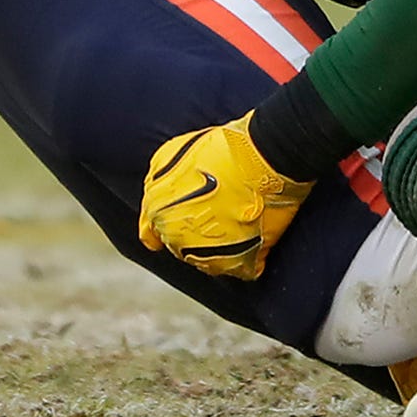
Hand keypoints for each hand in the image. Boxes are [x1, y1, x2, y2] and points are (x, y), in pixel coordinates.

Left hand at [138, 114, 311, 279]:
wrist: (265, 154)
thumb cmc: (222, 148)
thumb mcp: (171, 154)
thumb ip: (157, 185)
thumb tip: (152, 208)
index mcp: (158, 213)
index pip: (152, 234)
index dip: (166, 223)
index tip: (183, 216)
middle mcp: (178, 239)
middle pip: (181, 247)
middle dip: (194, 232)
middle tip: (218, 208)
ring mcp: (209, 255)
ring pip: (208, 260)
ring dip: (219, 246)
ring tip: (238, 218)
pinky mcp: (240, 264)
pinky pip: (238, 268)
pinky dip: (245, 257)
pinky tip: (254, 235)